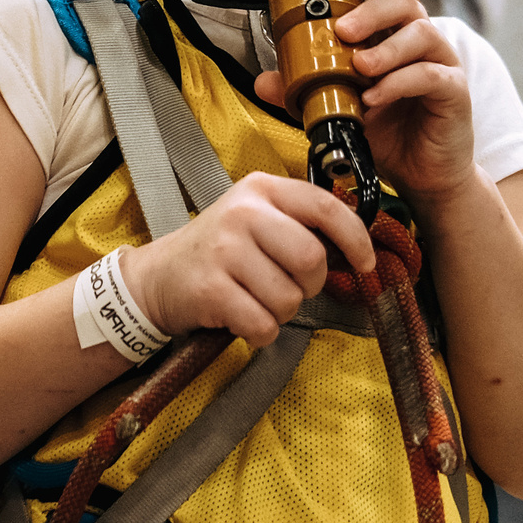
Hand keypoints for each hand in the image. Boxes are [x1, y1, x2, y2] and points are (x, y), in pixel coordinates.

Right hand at [118, 170, 371, 347]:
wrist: (156, 277)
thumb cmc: (217, 250)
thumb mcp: (254, 217)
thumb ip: (298, 221)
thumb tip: (356, 245)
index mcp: (261, 189)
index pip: (325, 207)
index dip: (355, 238)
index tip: (366, 263)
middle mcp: (243, 213)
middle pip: (312, 258)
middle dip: (310, 284)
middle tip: (289, 286)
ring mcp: (224, 250)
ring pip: (289, 298)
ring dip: (281, 312)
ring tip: (255, 299)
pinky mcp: (211, 289)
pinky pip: (264, 325)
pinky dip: (260, 333)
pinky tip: (241, 317)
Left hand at [257, 0, 475, 205]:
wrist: (422, 176)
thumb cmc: (388, 133)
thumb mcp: (340, 107)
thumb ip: (306, 90)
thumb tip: (264, 80)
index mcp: (396, 37)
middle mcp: (423, 42)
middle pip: (405, 4)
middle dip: (372, 11)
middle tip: (342, 30)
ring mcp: (442, 64)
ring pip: (421, 34)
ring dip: (385, 49)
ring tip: (359, 67)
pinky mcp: (454, 91)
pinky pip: (430, 75)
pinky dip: (399, 83)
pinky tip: (375, 98)